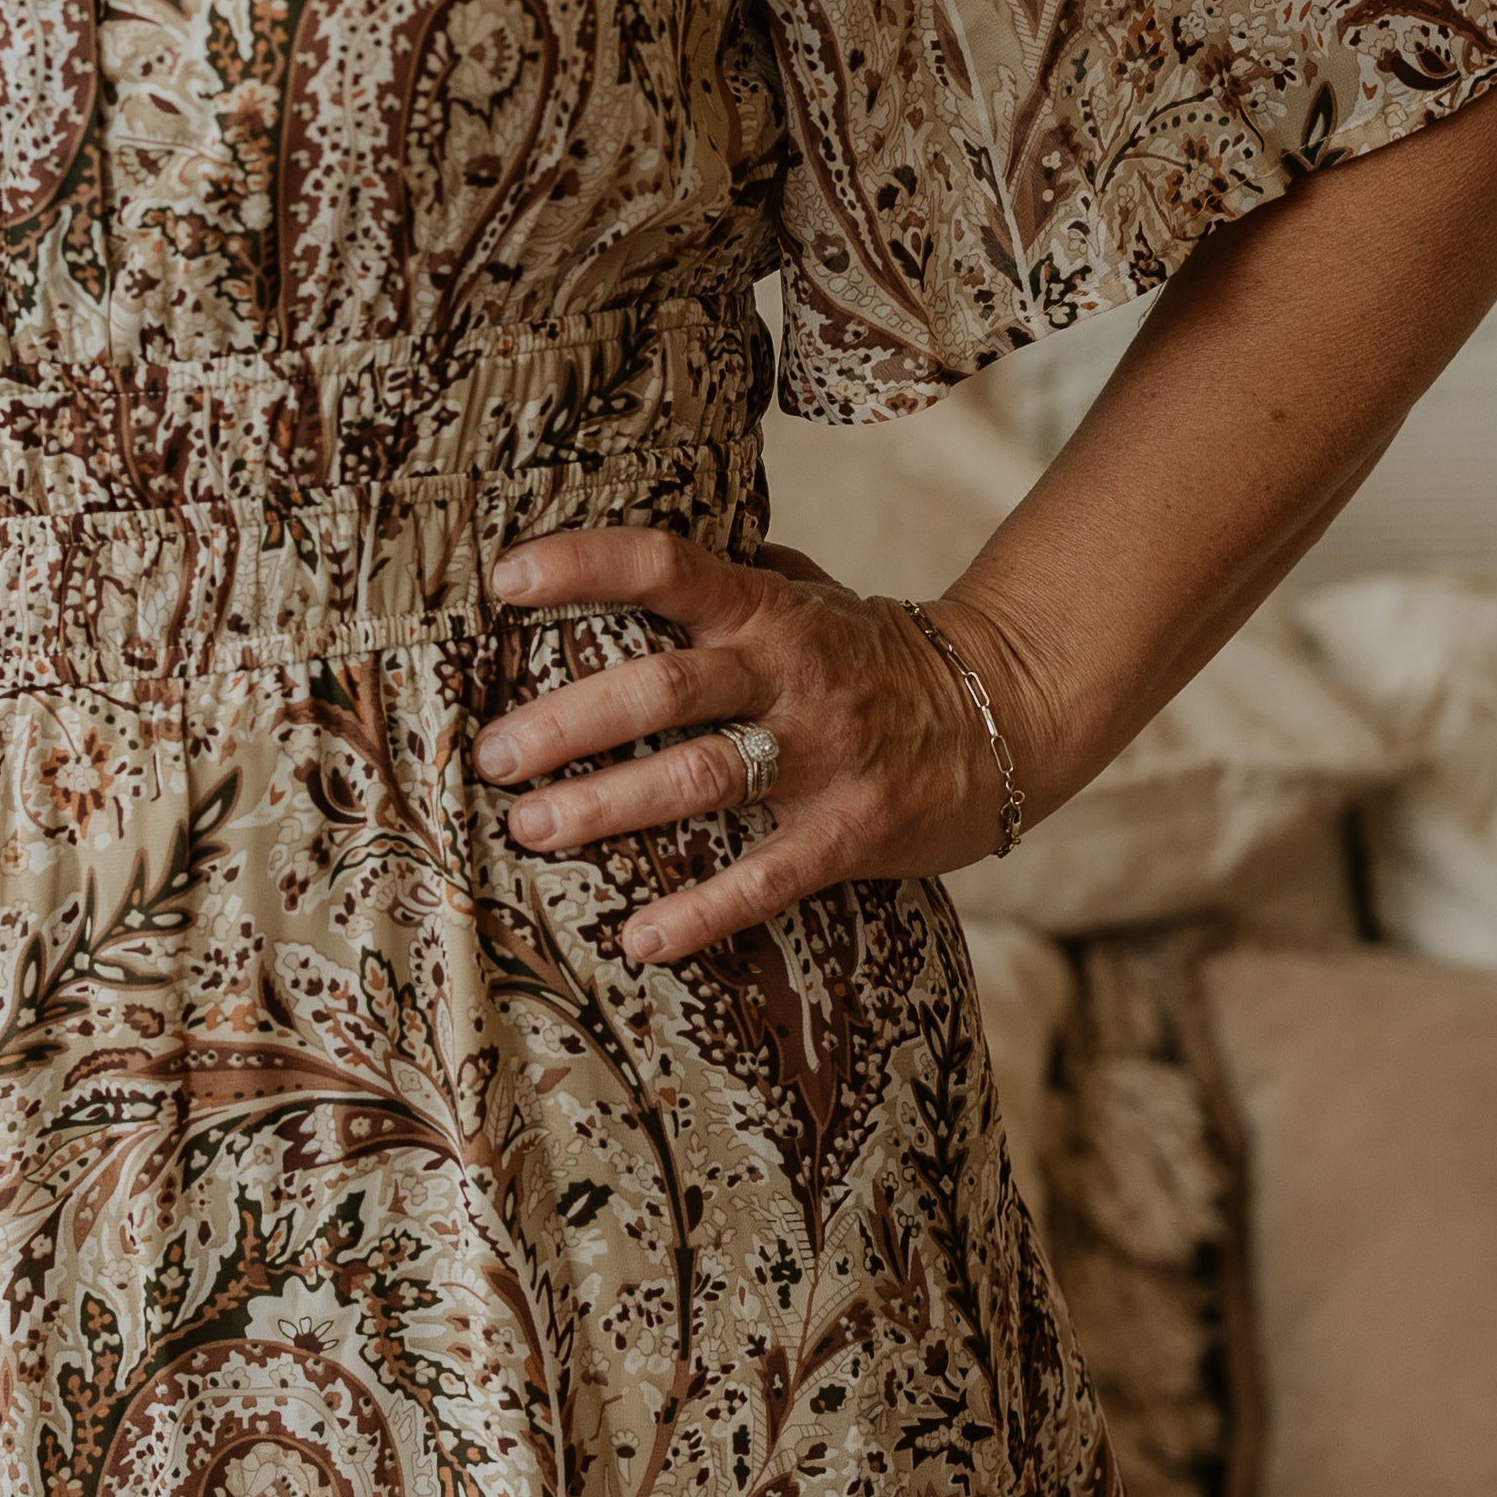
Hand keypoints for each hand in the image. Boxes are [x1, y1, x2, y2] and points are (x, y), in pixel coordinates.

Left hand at [475, 526, 1030, 970]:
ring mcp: (820, 754)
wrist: (1005, 708)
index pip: (669, 567)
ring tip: (530, 829)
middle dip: (567, 722)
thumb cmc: (875, 650)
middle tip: (491, 754)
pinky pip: (767, 878)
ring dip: (607, 808)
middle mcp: (787, 674)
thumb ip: (731, 578)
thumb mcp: (811, 592)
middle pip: (664, 688)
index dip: (586, 566)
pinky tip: (638, 939)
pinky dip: (701, 912)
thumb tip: (629, 558)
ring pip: (699, 779)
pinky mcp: (850, 831)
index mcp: (768, 609)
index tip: (506, 581)